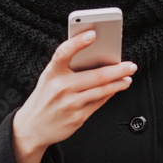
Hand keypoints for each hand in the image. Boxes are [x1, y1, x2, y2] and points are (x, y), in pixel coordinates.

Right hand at [12, 30, 136, 162]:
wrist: (32, 128)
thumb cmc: (44, 98)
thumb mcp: (49, 79)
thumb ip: (67, 68)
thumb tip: (96, 58)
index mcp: (52, 74)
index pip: (63, 53)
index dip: (78, 42)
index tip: (93, 34)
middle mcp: (61, 88)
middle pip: (96, 76)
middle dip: (118, 70)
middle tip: (130, 65)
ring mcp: (70, 104)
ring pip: (102, 90)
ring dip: (119, 83)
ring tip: (127, 78)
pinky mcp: (78, 117)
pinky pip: (99, 102)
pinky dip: (109, 94)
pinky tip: (115, 89)